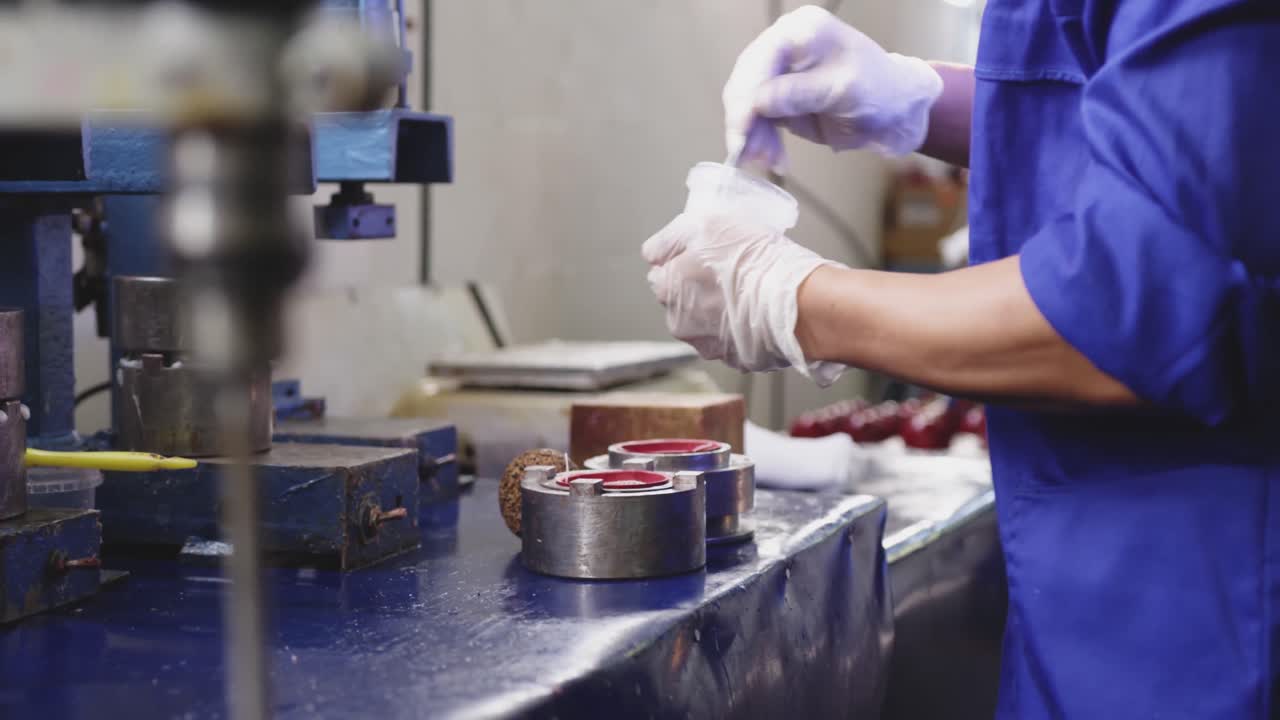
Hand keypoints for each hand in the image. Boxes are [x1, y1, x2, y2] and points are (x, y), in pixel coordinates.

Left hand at [643, 212, 844, 385]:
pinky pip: (733, 338)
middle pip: (684, 299)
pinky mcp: (736, 359)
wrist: (797, 303)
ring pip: (708, 321)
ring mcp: (708, 345)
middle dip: (700, 287)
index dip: (684, 259)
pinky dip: (742, 327)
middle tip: (730, 271)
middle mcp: (679, 324)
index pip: (661, 270)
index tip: (706, 254)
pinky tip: (760, 311)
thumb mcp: (704, 225)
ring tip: (749, 292)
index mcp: (666, 289)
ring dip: (720, 309)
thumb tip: (654, 252)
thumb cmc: (753, 261)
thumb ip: (670, 238)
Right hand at [723, 5, 942, 169]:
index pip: (758, 62)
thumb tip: (758, 103)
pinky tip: (774, 159)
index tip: (742, 133)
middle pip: (745, 84)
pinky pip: (758, 121)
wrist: (896, 112)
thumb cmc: (880, 91)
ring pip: (747, 106)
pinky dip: (761, 141)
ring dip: (752, 136)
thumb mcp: (843, 89)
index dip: (746, 98)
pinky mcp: (780, 100)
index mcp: (799, 31)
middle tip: (749, 154)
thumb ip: (800, 93)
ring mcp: (780, 74)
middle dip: (745, 122)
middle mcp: (783, 47)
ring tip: (768, 161)